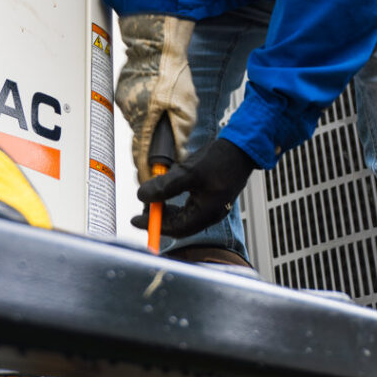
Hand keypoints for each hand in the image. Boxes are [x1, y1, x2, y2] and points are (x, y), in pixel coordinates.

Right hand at [116, 15, 196, 182]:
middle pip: (139, 141)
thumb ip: (181, 136)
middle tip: (162, 152)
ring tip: (163, 113)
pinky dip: (144, 108)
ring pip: (138, 123)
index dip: (146, 173)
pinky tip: (155, 99)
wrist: (157, 45)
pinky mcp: (122, 92)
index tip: (150, 184)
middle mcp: (130, 113)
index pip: (141, 158)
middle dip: (151, 149)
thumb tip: (181, 156)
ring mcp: (124, 102)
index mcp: (145, 120)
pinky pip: (134, 107)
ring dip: (149, 124)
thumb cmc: (171, 72)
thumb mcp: (186, 108)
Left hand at [131, 138, 256, 237]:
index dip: (153, 224)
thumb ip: (166, 186)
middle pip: (179, 225)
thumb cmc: (219, 160)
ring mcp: (212, 208)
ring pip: (183, 216)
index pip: (174, 228)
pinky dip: (176, 203)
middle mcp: (210, 215)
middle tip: (143, 207)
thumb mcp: (189, 172)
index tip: (135, 219)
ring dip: (167, 209)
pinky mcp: (212, 198)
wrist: (241, 149)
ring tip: (154, 198)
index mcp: (206, 213)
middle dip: (159, 217)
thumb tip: (142, 195)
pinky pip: (189, 207)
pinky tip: (169, 191)